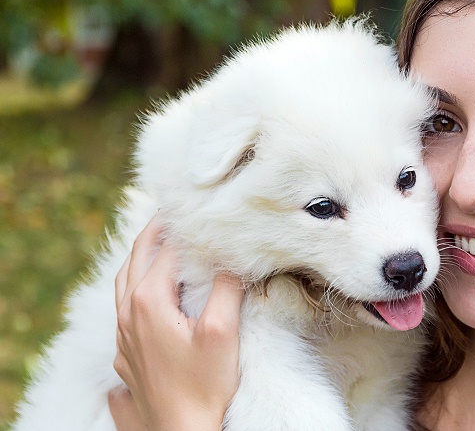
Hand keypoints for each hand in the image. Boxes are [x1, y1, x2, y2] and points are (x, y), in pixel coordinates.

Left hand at [111, 217, 243, 430]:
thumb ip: (225, 287)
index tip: (200, 208)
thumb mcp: (222, 331)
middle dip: (156, 230)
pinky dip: (135, 280)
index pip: (166, 249)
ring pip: (125, 279)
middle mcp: (129, 312)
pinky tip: (148, 286)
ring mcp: (124, 333)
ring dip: (142, 254)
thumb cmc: (203, 386)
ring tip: (158, 238)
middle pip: (138, 256)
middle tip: (174, 210)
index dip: (185, 226)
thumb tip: (231, 257)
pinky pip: (124, 302)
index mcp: (148, 300)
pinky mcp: (127, 351)